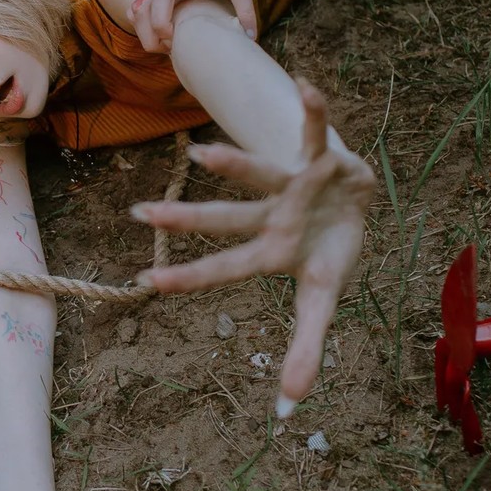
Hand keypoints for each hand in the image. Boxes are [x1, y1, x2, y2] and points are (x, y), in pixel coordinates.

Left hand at [132, 81, 374, 407]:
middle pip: (226, 219)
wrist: (352, 199)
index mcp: (271, 252)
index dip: (192, 278)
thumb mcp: (323, 298)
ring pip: (259, 172)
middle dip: (187, 219)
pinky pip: (316, 131)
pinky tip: (306, 84)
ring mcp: (293, 184)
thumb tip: (288, 406)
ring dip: (233, 164)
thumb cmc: (327, 248)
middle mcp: (271, 216)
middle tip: (139, 214)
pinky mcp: (322, 158)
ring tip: (198, 155)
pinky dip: (315, 111)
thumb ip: (306, 347)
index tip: (147, 284)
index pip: (226, 268)